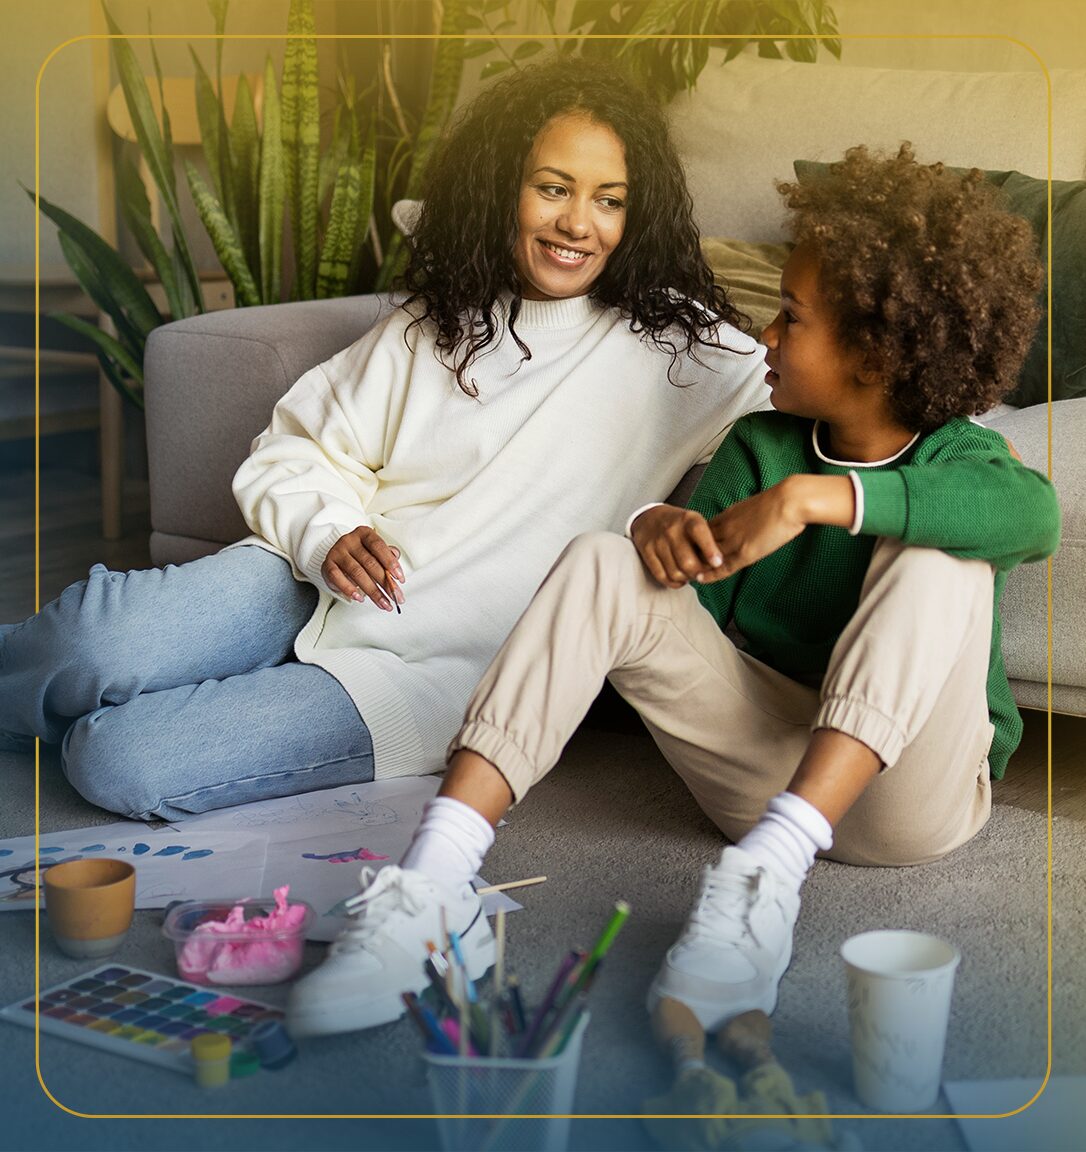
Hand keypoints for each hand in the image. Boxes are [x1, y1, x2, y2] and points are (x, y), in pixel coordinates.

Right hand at [322, 526, 404, 609]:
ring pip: (357, 573)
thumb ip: (387, 554)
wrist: (336, 558)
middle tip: (395, 596)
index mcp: (364, 534)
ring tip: (383, 603)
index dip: (390, 562)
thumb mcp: (374, 552)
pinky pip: (338, 578)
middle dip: (385, 582)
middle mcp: (349, 540)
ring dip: (373, 591)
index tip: (400, 578)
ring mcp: (337, 552)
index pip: (378, 546)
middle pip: (370, 562)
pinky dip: (350, 590)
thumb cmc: (360, 556)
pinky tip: (360, 598)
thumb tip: (396, 556)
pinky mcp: (327, 565)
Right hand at [630, 504, 723, 587]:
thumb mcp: (695, 522)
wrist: (650, 517)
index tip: (717, 564)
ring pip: (675, 572)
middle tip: (702, 574)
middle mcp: (672, 529)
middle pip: (687, 562)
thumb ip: (708, 540)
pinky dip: (673, 582)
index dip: (710, 550)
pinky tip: (679, 578)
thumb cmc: (680, 524)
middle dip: (698, 573)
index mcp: (689, 519)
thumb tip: (720, 565)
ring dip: (686, 579)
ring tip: (690, 575)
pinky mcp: (646, 551)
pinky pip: (661, 575)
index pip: (700, 534)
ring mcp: (657, 541)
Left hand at [697, 475, 852, 584]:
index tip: (687, 550)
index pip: (703, 530)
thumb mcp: (756, 506)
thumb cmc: (782, 501)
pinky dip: (710, 573)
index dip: (694, 542)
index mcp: (729, 514)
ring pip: (707, 556)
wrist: (791, 500)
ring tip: (686, 576)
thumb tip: (748, 522)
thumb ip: (746, 517)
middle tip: (680, 566)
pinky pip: (722, 566)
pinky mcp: (745, 551)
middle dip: (689, 555)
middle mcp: (726, 527)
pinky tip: (701, 580)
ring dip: (697, 566)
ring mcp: (734, 539)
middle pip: (699, 543)